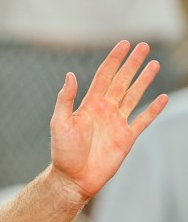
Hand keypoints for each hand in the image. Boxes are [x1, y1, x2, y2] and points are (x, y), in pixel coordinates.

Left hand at [50, 40, 167, 198]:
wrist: (73, 178)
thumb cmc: (63, 152)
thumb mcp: (59, 122)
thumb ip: (65, 99)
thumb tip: (70, 75)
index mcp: (89, 104)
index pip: (105, 76)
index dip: (114, 59)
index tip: (124, 44)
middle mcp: (105, 110)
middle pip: (122, 81)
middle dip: (132, 64)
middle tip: (143, 46)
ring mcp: (117, 123)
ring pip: (134, 96)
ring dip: (144, 80)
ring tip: (154, 64)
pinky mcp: (127, 138)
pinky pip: (143, 120)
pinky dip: (154, 109)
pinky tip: (162, 97)